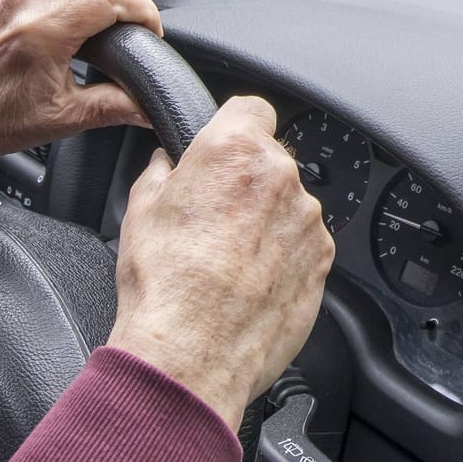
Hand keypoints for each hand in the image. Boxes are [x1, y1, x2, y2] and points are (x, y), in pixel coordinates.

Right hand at [106, 97, 336, 425]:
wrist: (192, 353)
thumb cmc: (165, 284)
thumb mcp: (139, 209)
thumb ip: (162, 173)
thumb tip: (166, 166)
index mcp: (234, 150)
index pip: (250, 108)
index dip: (233, 127)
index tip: (222, 148)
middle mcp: (281, 177)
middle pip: (270, 161)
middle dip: (245, 182)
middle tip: (211, 218)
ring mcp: (308, 221)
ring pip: (288, 206)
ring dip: (266, 223)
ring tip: (227, 261)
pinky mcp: (323, 262)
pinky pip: (303, 245)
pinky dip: (282, 258)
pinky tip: (248, 284)